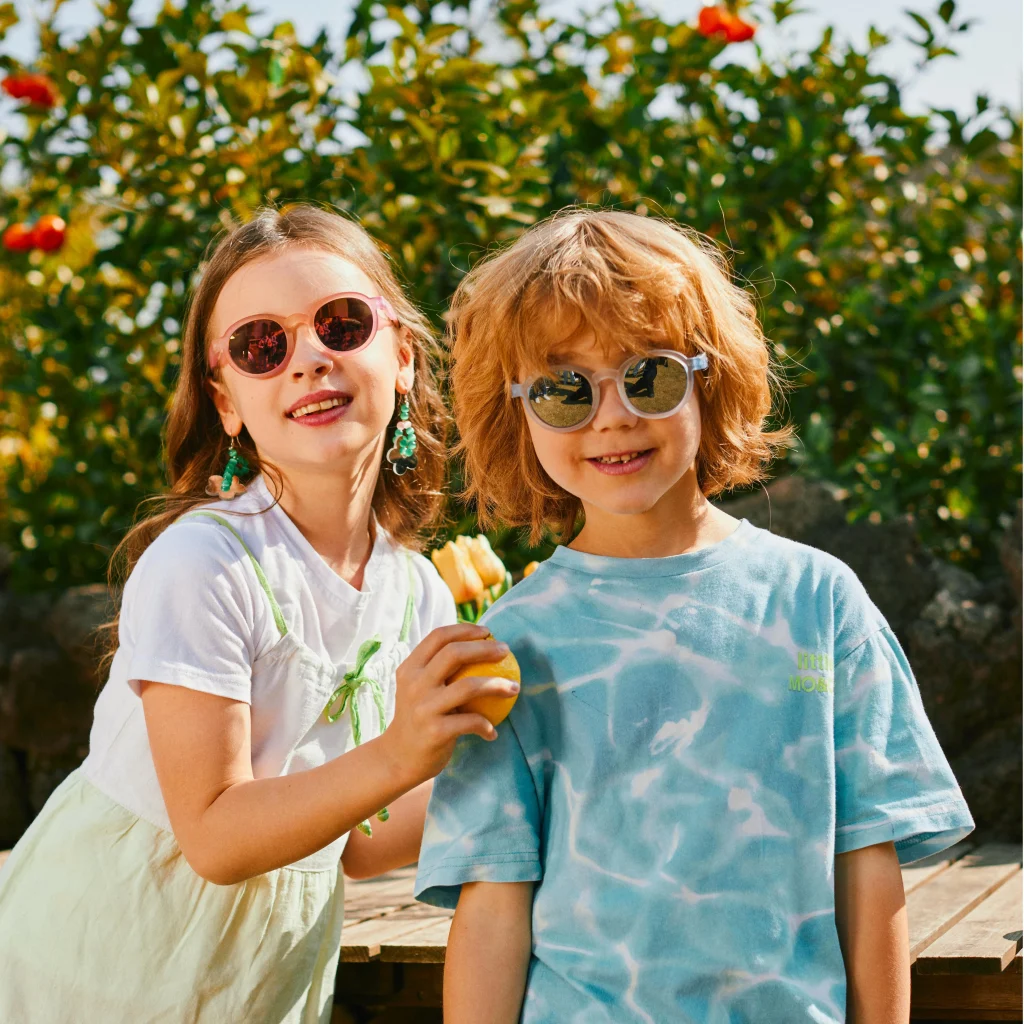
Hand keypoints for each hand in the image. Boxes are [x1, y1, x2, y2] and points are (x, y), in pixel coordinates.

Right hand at [379, 624, 519, 788]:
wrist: (397, 758)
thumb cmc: (418, 718)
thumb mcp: (418, 689)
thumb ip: (437, 669)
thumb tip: (480, 645)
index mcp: (410, 668)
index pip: (438, 637)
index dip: (465, 629)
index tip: (488, 631)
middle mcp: (414, 684)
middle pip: (454, 654)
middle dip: (485, 648)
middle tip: (506, 651)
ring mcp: (424, 707)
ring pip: (468, 686)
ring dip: (496, 685)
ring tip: (514, 688)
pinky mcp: (435, 731)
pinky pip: (471, 722)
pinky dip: (486, 725)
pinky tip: (492, 732)